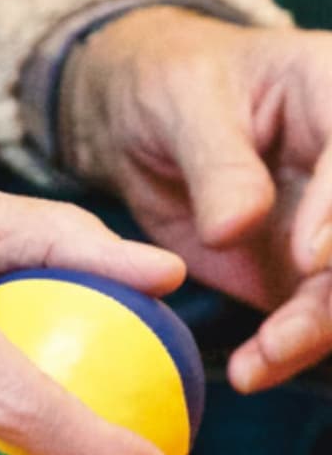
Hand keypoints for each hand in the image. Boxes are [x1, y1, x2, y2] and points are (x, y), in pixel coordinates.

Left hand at [61, 6, 331, 391]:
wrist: (141, 118)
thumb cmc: (169, 84)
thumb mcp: (181, 102)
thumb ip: (217, 162)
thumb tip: (236, 227)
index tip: (309, 258)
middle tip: (289, 332)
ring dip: (317, 332)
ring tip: (263, 358)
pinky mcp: (308, 274)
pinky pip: (314, 321)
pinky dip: (288, 351)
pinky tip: (252, 370)